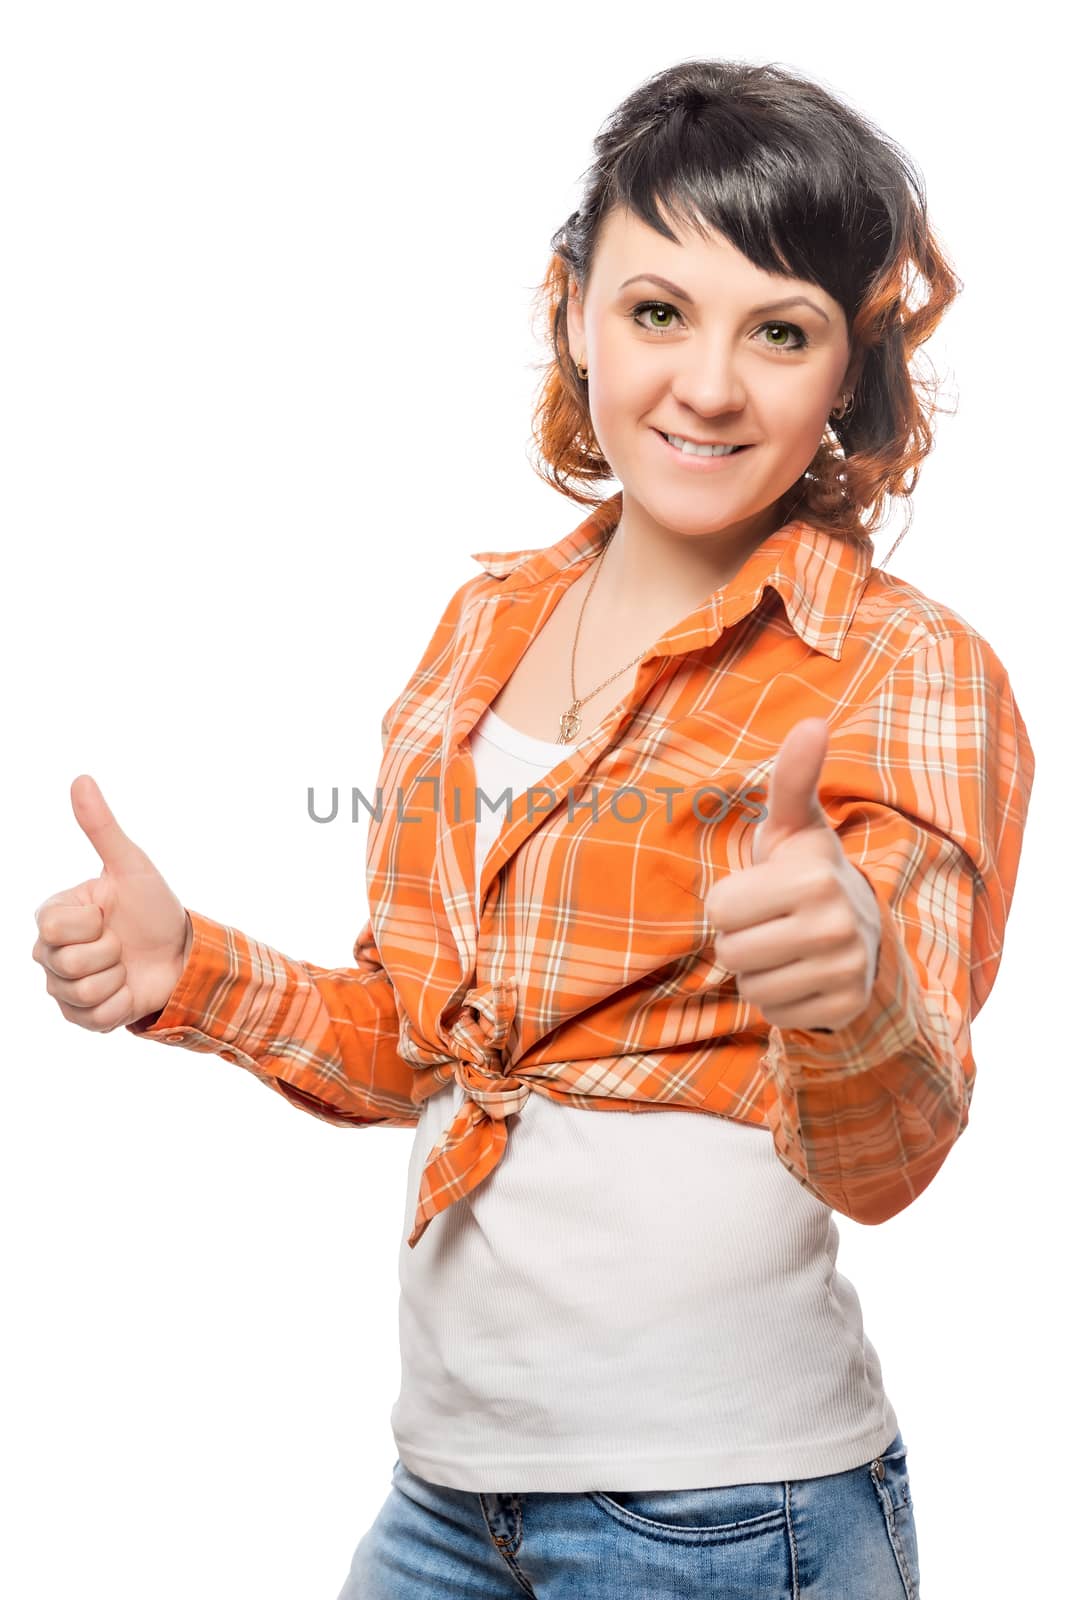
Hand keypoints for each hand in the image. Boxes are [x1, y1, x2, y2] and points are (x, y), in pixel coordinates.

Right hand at [32, 775, 192, 1032]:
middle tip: (122, 943)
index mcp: (55, 917)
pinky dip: (122, 1005)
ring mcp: (63, 988)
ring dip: (118, 980)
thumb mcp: (132, 866)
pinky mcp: (81, 1017)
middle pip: (67, 964)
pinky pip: (96, 1019)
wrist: (182, 954)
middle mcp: (50, 953)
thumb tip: (81, 779)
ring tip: (126, 966)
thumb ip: (102, 827)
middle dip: (110, 953)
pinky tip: (128, 988)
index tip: (109, 915)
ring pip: (82, 994)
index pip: (56, 929)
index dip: (93, 925)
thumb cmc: (153, 908)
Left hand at [706, 717, 881, 1032]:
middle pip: (730, 953)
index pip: (718, 910)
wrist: (860, 926)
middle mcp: (837, 924)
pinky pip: (778, 1015)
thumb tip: (813, 722)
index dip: (729, 903)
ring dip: (758, 973)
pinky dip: (782, 1001)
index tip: (762, 892)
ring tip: (787, 948)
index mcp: (813, 877)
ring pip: (752, 989)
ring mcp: (846, 970)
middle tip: (772, 923)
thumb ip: (792, 778)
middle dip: (740, 940)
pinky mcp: (847, 1007)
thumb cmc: (804, 869)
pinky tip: (804, 975)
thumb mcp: (792, 824)